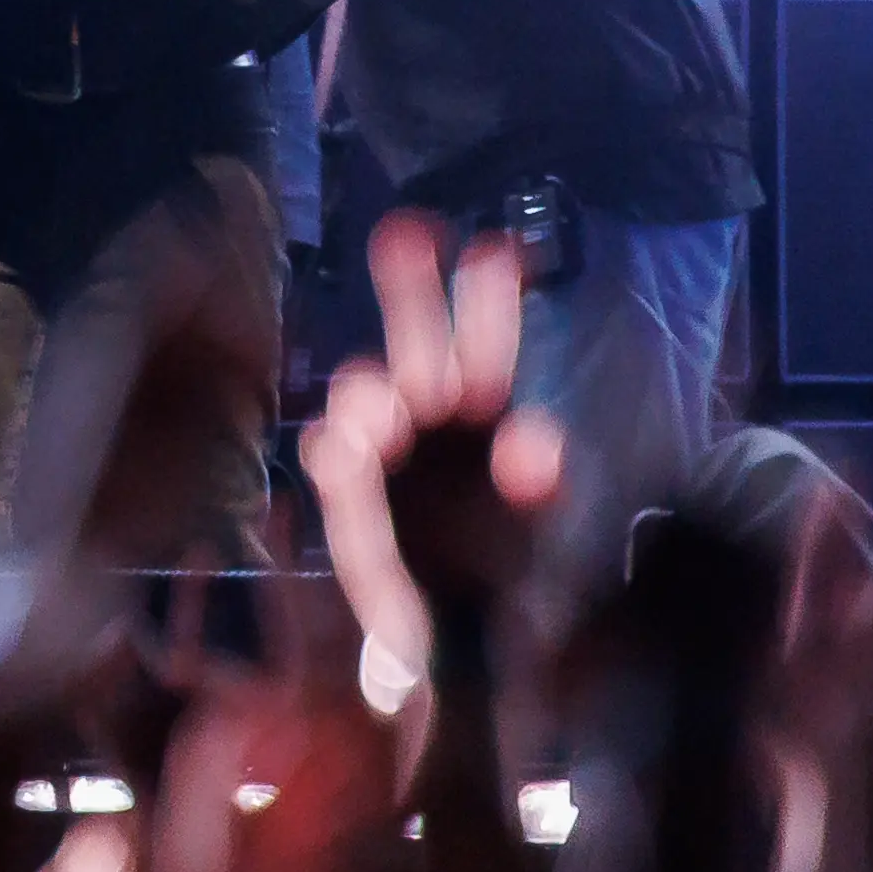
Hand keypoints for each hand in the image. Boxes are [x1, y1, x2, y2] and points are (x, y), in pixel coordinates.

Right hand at [297, 213, 562, 727]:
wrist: (452, 633)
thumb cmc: (498, 558)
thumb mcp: (537, 522)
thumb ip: (539, 481)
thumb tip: (538, 446)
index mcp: (481, 414)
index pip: (486, 347)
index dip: (485, 301)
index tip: (490, 250)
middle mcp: (427, 421)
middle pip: (415, 347)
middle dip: (410, 294)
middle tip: (406, 238)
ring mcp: (381, 457)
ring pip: (364, 399)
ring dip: (370, 387)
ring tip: (382, 395)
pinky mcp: (349, 506)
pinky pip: (334, 470)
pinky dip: (338, 458)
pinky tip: (343, 450)